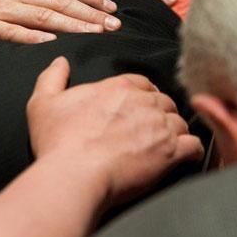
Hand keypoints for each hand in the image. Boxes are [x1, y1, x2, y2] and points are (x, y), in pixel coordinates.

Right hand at [26, 57, 203, 205]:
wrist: (73, 175)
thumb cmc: (57, 141)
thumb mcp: (42, 103)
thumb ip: (52, 77)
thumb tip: (61, 61)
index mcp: (118, 87)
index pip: (142, 83)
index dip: (142, 95)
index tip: (136, 109)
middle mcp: (144, 102)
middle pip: (164, 101)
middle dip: (159, 114)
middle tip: (149, 130)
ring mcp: (160, 127)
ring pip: (180, 122)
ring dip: (174, 132)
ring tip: (163, 146)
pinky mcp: (171, 152)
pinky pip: (194, 146)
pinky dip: (190, 151)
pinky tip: (182, 157)